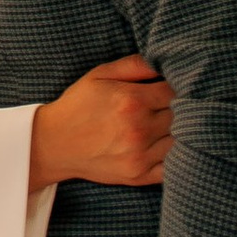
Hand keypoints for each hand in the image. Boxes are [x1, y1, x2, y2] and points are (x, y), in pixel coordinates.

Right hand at [30, 54, 171, 190]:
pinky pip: (173, 168)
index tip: (175, 86)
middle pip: (182, 116)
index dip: (179, 87)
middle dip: (182, 108)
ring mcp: (140, 156)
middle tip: (177, 105)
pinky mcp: (140, 176)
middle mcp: (138, 129)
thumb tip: (163, 60)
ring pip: (182, 141)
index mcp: (131, 100)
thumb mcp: (99, 75)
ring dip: (182, 132)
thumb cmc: (78, 105)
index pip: (175, 91)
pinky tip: (168, 146)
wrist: (54, 143)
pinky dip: (179, 158)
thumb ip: (133, 65)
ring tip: (172, 124)